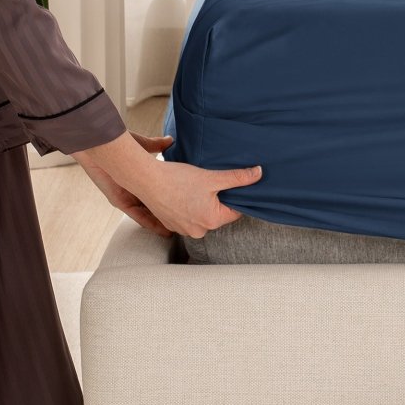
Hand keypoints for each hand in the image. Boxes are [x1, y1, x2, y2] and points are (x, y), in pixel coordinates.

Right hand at [75, 130, 263, 238]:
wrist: (146, 180)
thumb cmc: (178, 178)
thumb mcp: (212, 177)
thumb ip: (238, 177)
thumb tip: (259, 173)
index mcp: (212, 221)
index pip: (235, 211)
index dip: (235, 196)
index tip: (231, 185)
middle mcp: (199, 231)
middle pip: (219, 214)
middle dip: (218, 200)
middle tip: (210, 183)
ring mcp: (183, 230)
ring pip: (203, 215)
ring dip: (203, 203)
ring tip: (195, 187)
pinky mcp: (171, 225)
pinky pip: (188, 216)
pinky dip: (189, 206)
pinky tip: (183, 193)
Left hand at [79, 131, 175, 236]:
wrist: (100, 144)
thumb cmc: (117, 142)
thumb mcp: (142, 145)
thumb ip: (156, 145)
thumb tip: (170, 141)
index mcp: (138, 178)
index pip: (157, 192)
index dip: (170, 199)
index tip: (185, 204)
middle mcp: (133, 190)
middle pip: (154, 206)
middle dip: (168, 215)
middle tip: (185, 223)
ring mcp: (126, 197)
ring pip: (148, 214)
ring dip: (162, 223)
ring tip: (177, 232)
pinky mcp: (119, 201)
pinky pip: (137, 216)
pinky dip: (150, 223)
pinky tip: (163, 230)